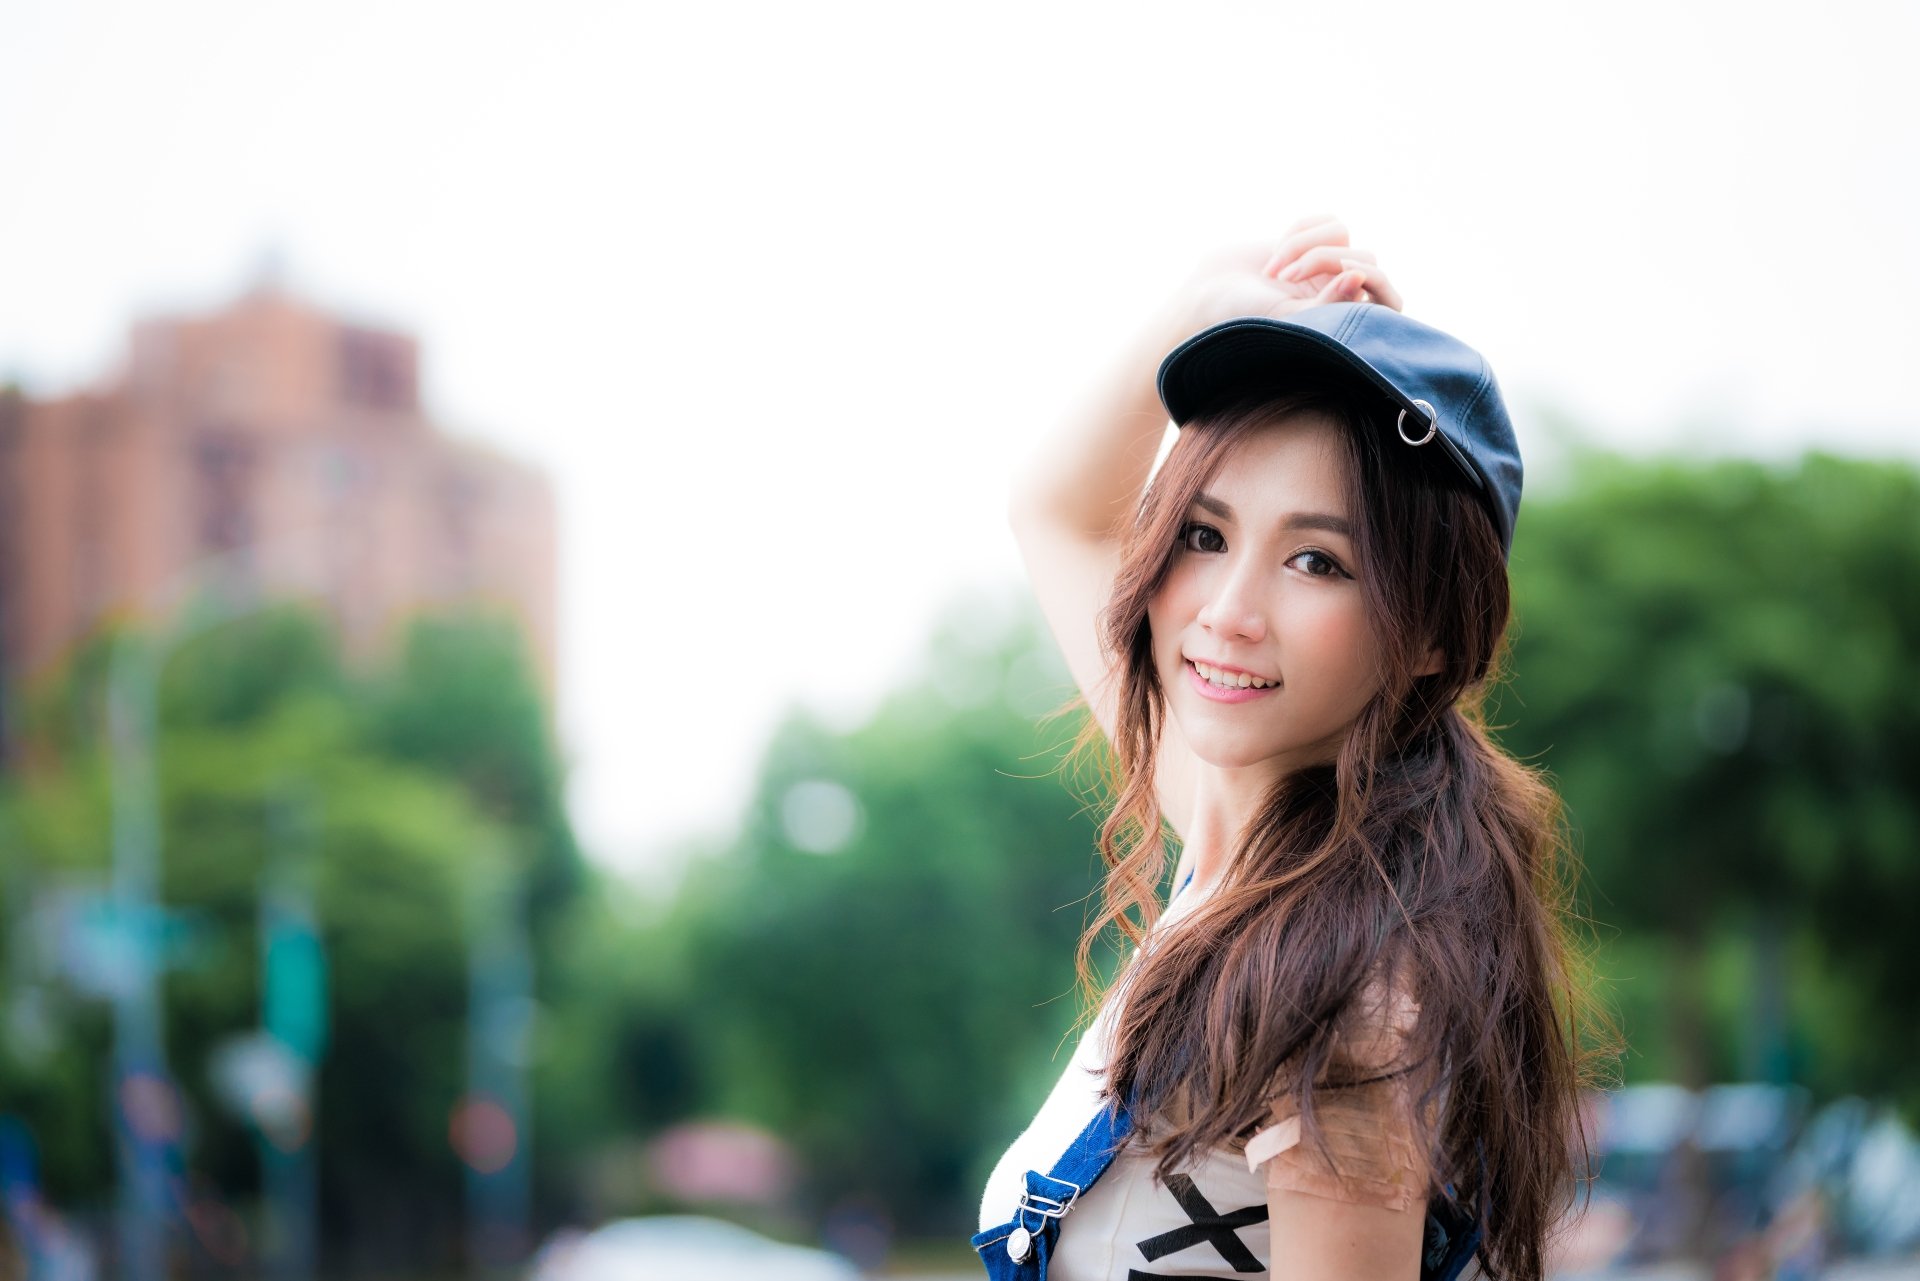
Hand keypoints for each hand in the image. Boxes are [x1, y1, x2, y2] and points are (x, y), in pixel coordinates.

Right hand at [1172, 215, 1403, 333]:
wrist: (1208, 295)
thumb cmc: (1246, 317)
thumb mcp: (1289, 317)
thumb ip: (1329, 304)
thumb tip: (1361, 276)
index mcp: (1345, 322)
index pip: (1388, 297)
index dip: (1375, 282)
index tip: (1345, 276)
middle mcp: (1341, 292)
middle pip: (1363, 258)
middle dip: (1323, 260)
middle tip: (1284, 278)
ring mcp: (1327, 265)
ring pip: (1342, 234)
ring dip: (1305, 244)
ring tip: (1274, 269)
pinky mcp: (1311, 240)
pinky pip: (1326, 220)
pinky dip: (1300, 230)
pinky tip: (1275, 254)